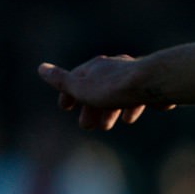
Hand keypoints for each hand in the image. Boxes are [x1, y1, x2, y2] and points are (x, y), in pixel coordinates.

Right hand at [39, 57, 170, 129]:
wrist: (153, 83)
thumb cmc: (114, 88)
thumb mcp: (81, 88)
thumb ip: (62, 81)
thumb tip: (41, 68)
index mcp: (95, 67)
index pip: (75, 79)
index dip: (68, 94)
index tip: (65, 108)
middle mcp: (115, 67)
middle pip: (98, 89)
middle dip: (91, 108)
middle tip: (87, 126)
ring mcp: (135, 75)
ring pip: (118, 94)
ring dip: (110, 110)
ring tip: (108, 126)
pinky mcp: (152, 84)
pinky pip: (139, 96)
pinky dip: (132, 107)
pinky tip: (131, 118)